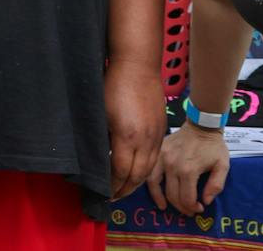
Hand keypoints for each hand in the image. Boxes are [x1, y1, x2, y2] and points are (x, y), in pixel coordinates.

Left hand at [105, 60, 164, 199]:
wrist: (138, 65)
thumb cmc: (114, 85)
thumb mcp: (101, 113)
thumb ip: (102, 139)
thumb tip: (99, 158)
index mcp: (127, 137)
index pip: (120, 172)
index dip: (112, 186)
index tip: (103, 193)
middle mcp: (145, 140)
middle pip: (137, 175)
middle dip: (124, 190)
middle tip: (112, 197)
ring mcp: (157, 135)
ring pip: (149, 168)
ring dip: (136, 182)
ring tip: (124, 188)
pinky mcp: (162, 129)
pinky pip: (156, 157)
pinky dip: (146, 169)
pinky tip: (138, 170)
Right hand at [147, 124, 229, 214]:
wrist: (201, 125)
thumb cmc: (213, 146)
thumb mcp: (223, 165)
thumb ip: (216, 186)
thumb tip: (205, 201)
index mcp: (189, 170)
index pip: (186, 199)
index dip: (192, 208)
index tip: (198, 208)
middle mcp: (173, 165)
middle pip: (172, 195)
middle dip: (181, 207)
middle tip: (188, 209)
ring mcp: (163, 158)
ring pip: (155, 185)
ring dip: (160, 199)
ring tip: (165, 207)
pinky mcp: (158, 152)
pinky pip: (149, 171)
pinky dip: (150, 184)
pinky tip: (155, 191)